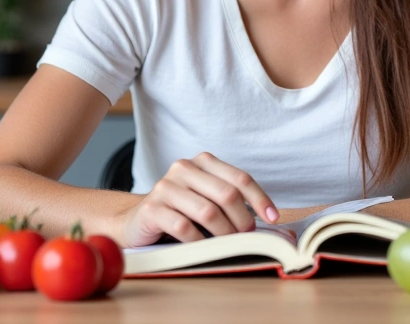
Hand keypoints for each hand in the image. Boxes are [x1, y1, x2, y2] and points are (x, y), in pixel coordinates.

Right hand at [118, 152, 278, 247]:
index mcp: (202, 162)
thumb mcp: (207, 199)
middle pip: (226, 194)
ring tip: (228, 245)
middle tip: (247, 237)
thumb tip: (269, 218)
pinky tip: (203, 248)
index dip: (260, 199)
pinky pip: (184, 228)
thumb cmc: (180, 212)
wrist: (136, 221)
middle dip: (242, 220)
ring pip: (207, 211)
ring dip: (224, 233)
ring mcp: (165, 187)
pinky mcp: (152, 209)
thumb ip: (231, 201)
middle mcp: (183, 168)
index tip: (273, 218)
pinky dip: (199, 242)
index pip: (239, 178)